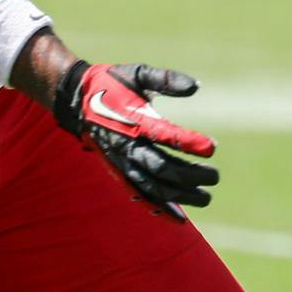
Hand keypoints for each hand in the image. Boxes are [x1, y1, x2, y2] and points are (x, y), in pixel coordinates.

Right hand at [53, 61, 218, 211]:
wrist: (77, 101)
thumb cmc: (113, 84)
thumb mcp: (138, 73)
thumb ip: (166, 79)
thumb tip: (196, 87)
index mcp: (132, 120)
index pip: (164, 135)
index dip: (189, 142)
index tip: (213, 147)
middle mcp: (126, 146)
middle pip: (161, 167)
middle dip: (190, 175)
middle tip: (215, 176)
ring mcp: (121, 162)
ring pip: (152, 186)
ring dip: (179, 196)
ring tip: (205, 198)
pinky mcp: (118, 172)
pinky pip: (138, 194)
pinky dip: (157, 207)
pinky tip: (178, 218)